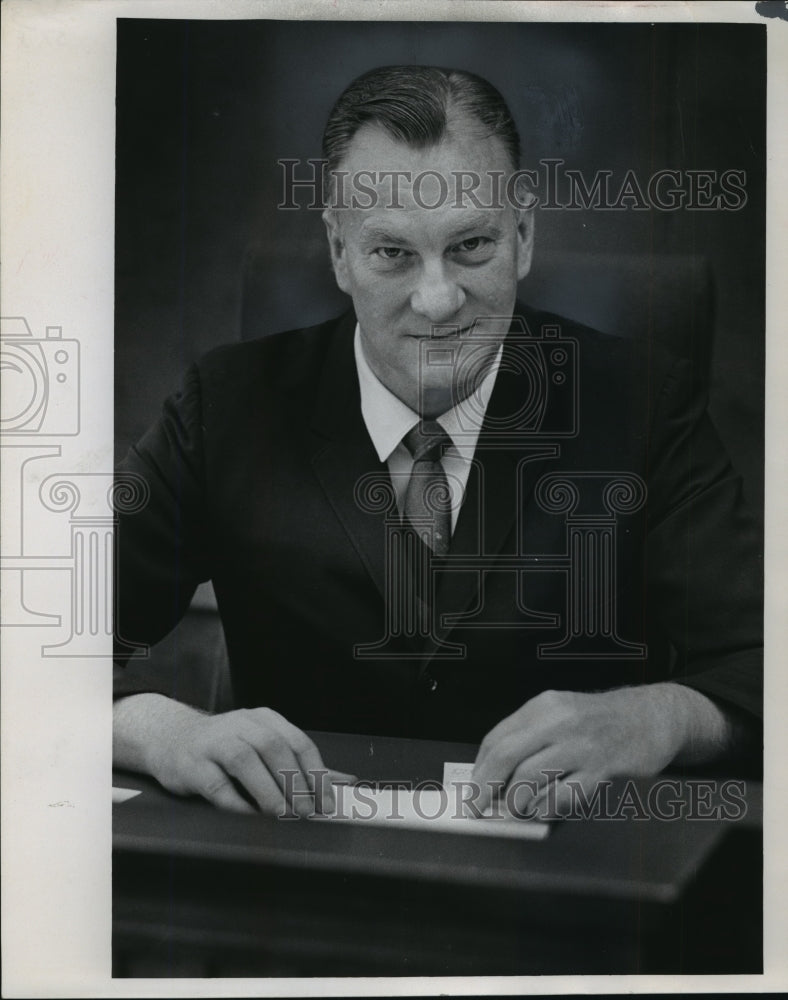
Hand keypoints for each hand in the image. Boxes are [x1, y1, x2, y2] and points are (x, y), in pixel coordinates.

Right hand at [114, 694, 353, 814]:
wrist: (170, 739)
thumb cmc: (224, 746)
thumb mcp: (262, 745)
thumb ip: (300, 764)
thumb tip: (343, 781)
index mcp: (264, 719)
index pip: (298, 742)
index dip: (316, 773)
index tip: (327, 802)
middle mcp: (241, 724)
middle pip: (274, 747)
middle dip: (294, 782)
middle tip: (306, 812)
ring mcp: (214, 742)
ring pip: (245, 760)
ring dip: (267, 790)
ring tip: (281, 815)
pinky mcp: (192, 764)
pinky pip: (215, 783)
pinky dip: (235, 802)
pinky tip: (248, 817)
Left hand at [471, 683, 734, 817]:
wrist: (651, 716)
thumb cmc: (599, 721)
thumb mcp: (559, 714)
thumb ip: (528, 738)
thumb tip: (492, 774)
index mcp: (543, 706)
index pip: (497, 739)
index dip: (480, 769)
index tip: (472, 791)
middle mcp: (559, 721)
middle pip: (507, 756)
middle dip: (486, 788)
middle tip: (479, 808)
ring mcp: (581, 745)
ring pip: (530, 778)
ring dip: (518, 801)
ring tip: (520, 808)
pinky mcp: (602, 768)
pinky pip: (564, 797)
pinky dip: (548, 808)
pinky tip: (547, 808)